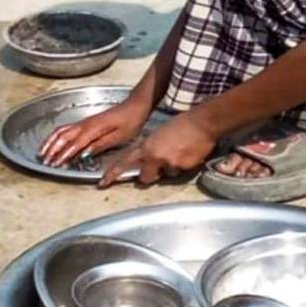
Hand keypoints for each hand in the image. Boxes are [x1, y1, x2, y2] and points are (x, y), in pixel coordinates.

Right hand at [39, 99, 149, 167]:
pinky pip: (65, 128)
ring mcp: (84, 122)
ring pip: (61, 132)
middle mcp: (85, 124)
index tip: (56, 164)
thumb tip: (84, 153)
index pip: (75, 144)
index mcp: (94, 129)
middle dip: (52, 150)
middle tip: (45, 162)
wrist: (135, 106)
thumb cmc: (130, 121)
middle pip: (63, 137)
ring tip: (42, 153)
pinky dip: (55, 136)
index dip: (64, 155)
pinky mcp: (85, 122)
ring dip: (50, 142)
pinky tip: (52, 142)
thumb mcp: (119, 136)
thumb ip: (100, 145)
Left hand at [97, 114, 216, 188]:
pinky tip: (191, 152)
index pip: (125, 162)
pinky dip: (185, 164)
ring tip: (181, 152)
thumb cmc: (182, 123)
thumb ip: (151, 147)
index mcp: (146, 146)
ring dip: (171, 168)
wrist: (202, 123)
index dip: (113, 173)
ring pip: (167, 174)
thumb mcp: (159, 133)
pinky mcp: (184, 168)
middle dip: (150, 176)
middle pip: (146, 178)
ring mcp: (170, 164)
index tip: (103, 182)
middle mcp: (155, 157)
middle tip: (158, 167)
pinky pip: (182, 171)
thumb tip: (151, 158)